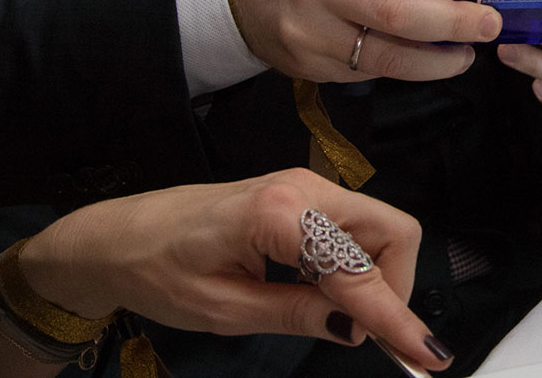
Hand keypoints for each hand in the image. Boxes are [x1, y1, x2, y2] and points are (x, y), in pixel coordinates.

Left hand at [20, 168, 449, 368]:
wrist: (115, 238)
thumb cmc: (155, 269)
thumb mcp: (223, 311)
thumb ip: (295, 314)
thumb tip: (353, 328)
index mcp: (279, 214)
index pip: (359, 272)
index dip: (395, 318)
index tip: (426, 354)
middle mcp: (302, 188)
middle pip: (392, 231)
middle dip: (395, 288)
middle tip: (369, 335)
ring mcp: (303, 186)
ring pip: (378, 228)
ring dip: (375, 277)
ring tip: (338, 319)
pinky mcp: (300, 196)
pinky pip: (352, 228)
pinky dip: (356, 265)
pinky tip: (326, 296)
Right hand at [227, 0, 504, 83]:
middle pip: (394, 7)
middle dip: (453, 19)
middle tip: (491, 18)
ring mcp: (312, 23)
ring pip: (385, 52)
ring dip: (439, 57)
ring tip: (473, 49)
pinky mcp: (311, 58)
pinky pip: (370, 69)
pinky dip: (412, 69)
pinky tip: (438, 60)